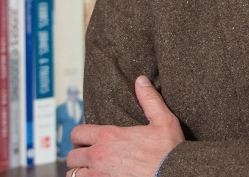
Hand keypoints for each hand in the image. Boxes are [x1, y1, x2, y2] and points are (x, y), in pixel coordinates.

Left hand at [66, 76, 184, 176]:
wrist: (176, 175)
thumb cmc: (169, 152)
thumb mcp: (163, 121)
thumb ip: (149, 99)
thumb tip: (141, 80)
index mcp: (109, 136)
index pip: (77, 133)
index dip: (78, 137)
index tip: (84, 141)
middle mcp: (99, 156)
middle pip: (72, 157)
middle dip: (78, 157)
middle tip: (86, 158)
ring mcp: (100, 175)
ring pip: (74, 175)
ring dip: (80, 172)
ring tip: (88, 172)